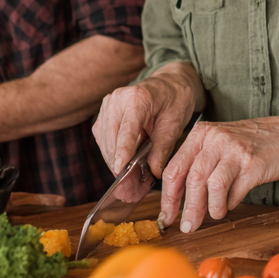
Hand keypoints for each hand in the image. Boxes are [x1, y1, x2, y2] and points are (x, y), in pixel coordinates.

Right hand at [93, 62, 204, 179]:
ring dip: (116, 166)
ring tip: (132, 187)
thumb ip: (162, 148)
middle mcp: (116, 100)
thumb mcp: (174, 124)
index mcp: (136, 98)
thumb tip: (154, 173)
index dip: (122, 154)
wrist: (169, 84)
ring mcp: (107, 106)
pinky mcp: (104, 116)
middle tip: (132, 193)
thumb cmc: (174, 100)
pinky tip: (126, 170)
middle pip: (112, 141)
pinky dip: (114, 157)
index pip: (126, 131)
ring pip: (105, 145)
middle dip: (121, 169)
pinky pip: (104, 142)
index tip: (120, 172)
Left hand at [160, 116, 278, 231]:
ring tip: (216, 213)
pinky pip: (234, 191)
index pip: (174, 168)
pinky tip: (232, 203)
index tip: (167, 216)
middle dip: (187, 208)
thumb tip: (178, 199)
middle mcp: (215, 138)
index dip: (168, 197)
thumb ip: (198, 162)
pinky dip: (230, 203)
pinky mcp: (253, 164)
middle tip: (188, 226)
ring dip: (210, 208)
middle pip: (191, 179)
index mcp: (201, 133)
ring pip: (211, 186)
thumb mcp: (219, 143)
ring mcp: (235, 150)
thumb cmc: (252, 143)